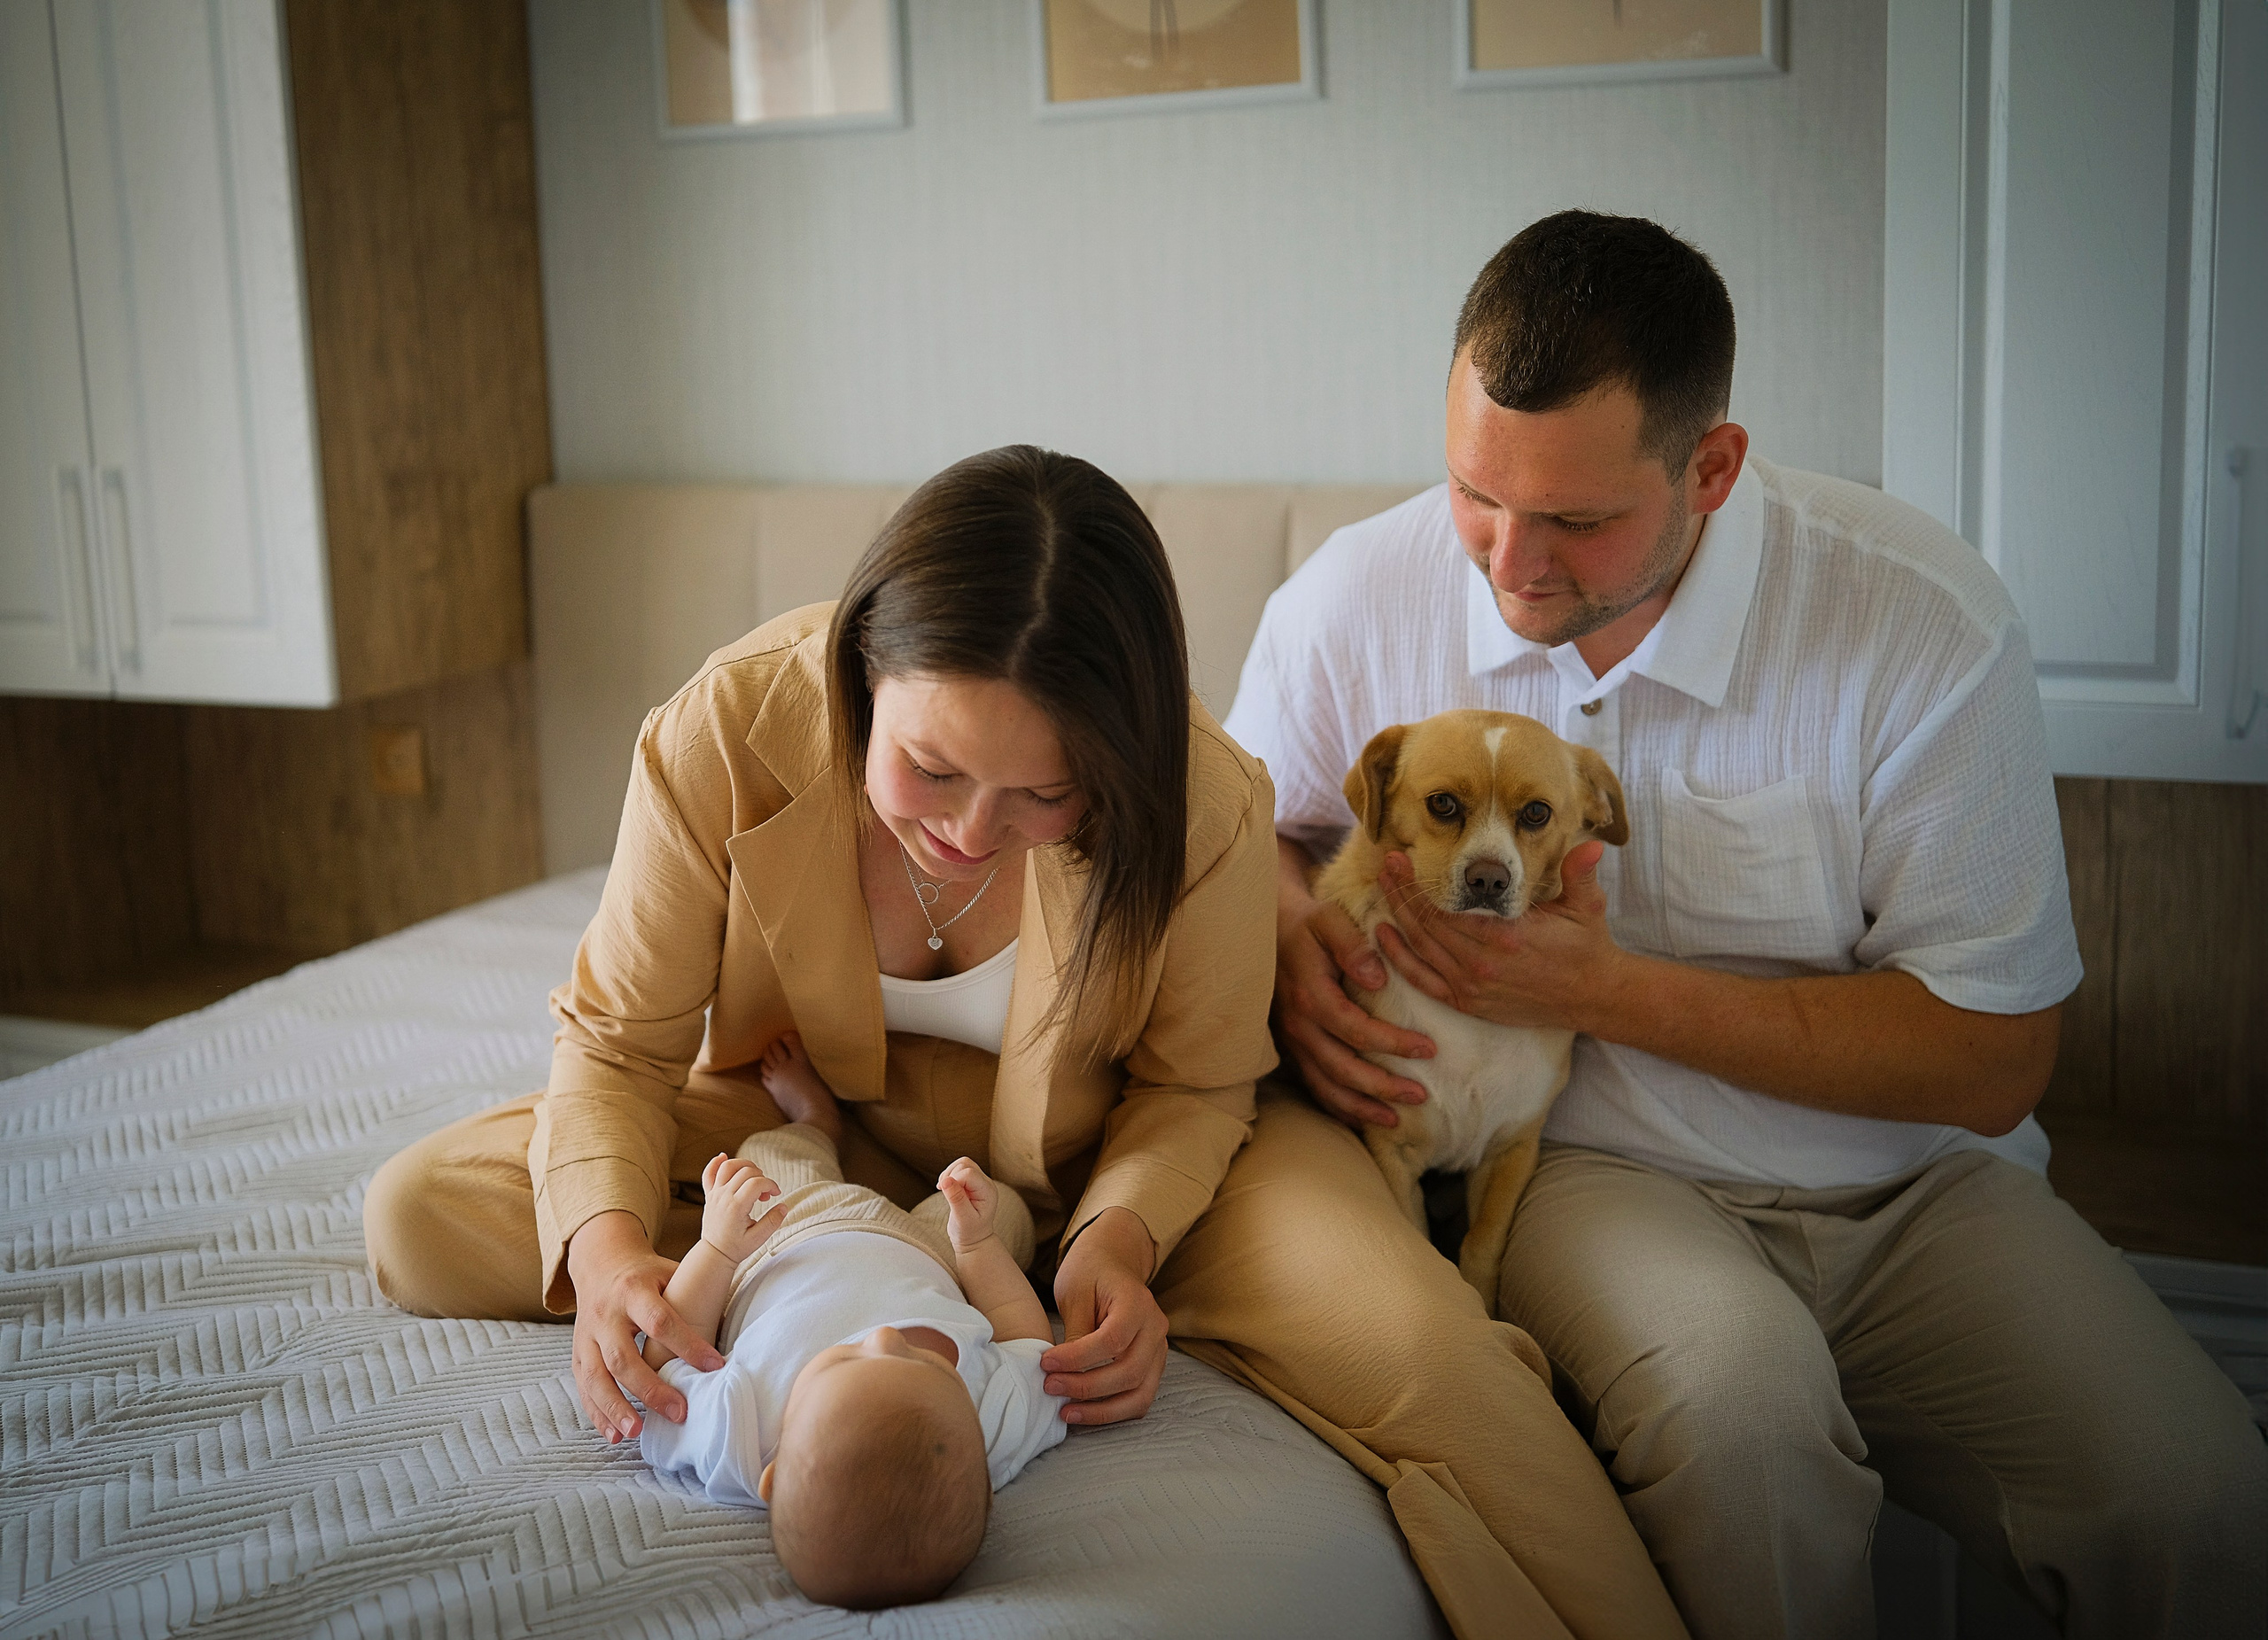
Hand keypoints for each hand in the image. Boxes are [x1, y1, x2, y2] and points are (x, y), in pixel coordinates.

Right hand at [566, 1209, 724, 1442]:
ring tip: (637, 1431)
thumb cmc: (648, 1273)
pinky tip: (614, 1435)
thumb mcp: (670, 1271)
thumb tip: (738, 1325)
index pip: (660, 1321)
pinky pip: (584, 1387)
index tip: (715, 1366)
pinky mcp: (578, 1352)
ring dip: (616, 1408)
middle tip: (679, 1412)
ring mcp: (587, 1335)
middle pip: (622, 1357)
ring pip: (596, 1376)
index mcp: (633, 1290)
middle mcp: (606, 1314)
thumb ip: (694, 1296)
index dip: (688, 1345)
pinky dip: (598, 1414)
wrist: (600, 1261)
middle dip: (650, 1388)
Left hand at [698, 1153, 785, 1263]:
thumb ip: (772, 1222)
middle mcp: (723, 1197)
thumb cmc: (736, 1247)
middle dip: (761, 1177)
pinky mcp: (709, 1195)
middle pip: (745, 1171)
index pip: (756, 1183)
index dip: (770, 1184)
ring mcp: (715, 1194)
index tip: (775, 1194)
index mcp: (736, 1207)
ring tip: (754, 1176)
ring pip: (728, 1166)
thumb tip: (784, 1206)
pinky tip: (724, 1156)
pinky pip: (709, 1173)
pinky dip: (716, 1162)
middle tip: (765, 1193)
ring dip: (744, 1165)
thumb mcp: (758, 1239)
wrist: (714, 1253)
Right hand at [937, 1157, 997, 1252]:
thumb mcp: (962, 1219)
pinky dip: (949, 1176)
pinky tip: (946, 1189)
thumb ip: (956, 1199)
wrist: (974, 1240)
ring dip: (949, 1174)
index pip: (968, 1174)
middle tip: (944, 1193)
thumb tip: (946, 1180)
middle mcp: (985, 1183)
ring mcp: (979, 1182)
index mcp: (988, 1191)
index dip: (953, 1180)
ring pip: (962, 1163)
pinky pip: (958, 1169)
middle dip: (951, 1175)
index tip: (945, 1194)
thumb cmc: (970, 1233)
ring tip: (944, 1190)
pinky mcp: (970, 1183)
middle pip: (965, 1164)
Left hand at [1043, 1206, 1166, 1426]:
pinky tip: (1085, 1412)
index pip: (1112, 1341)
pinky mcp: (1153, 1364)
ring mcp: (1159, 1349)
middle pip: (1129, 1372)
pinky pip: (1140, 1398)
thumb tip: (1062, 1373)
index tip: (1046, 1363)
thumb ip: (1075, 1332)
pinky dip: (1115, 1411)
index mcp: (1137, 1303)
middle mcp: (1156, 1328)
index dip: (1078, 1359)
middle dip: (1086, 1387)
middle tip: (1050, 1387)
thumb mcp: (1075, 1292)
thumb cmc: (1090, 1272)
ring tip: (1066, 1412)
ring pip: (1140, 1394)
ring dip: (1102, 1410)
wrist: (1113, 1261)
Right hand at [1275, 885, 1435, 1128]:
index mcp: (1310, 994)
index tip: (1429, 1049)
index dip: (1391, 1042)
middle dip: (1381, 1086)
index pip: (1354, 1028)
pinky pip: (1314, 1086)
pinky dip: (1338, 1108)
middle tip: (1420, 1095)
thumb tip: (1377, 979)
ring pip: (1325, 1085)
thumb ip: (1352, 945)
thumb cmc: (1309, 926)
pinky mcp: (1293, 1050)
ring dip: (1360, 1107)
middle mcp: (1298, 1025)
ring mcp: (1293, 1042)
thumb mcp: (1328, 919)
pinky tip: (1363, 1119)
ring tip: (1395, 1120)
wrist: (1271, 933)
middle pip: (1340, 1067)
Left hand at [1376, 840, 1624, 1030]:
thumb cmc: (1586, 946)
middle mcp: (1481, 964)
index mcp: (1505, 937)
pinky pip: (1423, 980)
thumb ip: (1580, 874)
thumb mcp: (1586, 906)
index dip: (1418, 884)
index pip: (1446, 907)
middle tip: (1386, 865)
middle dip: (1401, 893)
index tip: (1401, 859)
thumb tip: (1592, 846)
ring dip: (1396, 918)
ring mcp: (1471, 987)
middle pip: (1425, 924)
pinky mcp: (1468, 1003)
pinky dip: (1399, 959)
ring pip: (1419, 949)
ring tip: (1383, 888)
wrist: (1592, 996)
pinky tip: (1384, 936)